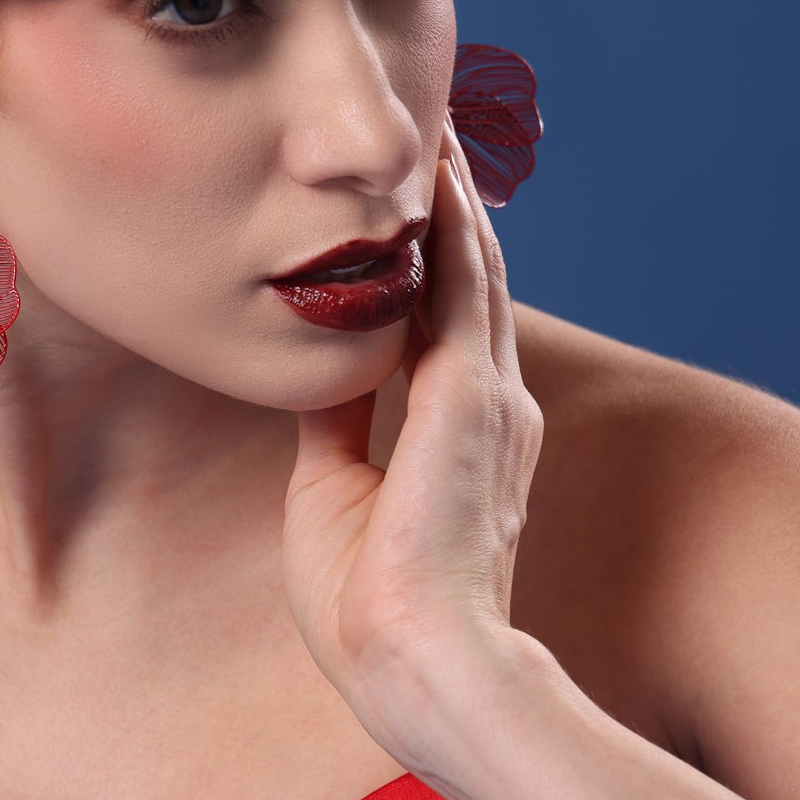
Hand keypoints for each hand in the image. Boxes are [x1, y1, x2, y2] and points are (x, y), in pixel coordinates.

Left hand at [279, 111, 544, 764]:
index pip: (445, 324)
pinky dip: (454, 225)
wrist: (417, 664)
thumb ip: (335, 422)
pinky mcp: (474, 397)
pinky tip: (439, 175)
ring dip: (455, 202)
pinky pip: (466, 286)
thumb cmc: (371, 603)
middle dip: (450, 214)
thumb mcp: (333, 490)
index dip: (430, 262)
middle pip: (468, 283)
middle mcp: (488, 405)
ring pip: (474, 270)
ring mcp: (489, 399)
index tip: (402, 210)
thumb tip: (311, 371)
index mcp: (459, 433)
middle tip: (431, 143)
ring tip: (436, 136)